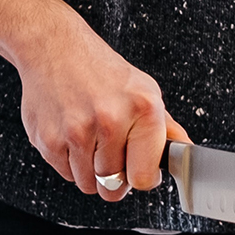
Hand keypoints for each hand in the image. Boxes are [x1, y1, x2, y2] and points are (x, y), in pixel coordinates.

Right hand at [18, 40, 182, 201]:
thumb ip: (165, 127)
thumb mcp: (142, 90)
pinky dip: (68, 162)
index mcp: (143, 109)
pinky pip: (64, 174)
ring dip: (89, 171)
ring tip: (89, 140)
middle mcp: (111, 121)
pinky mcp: (49, 139)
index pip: (144, 178)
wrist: (53, 47)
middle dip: (113, 178)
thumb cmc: (98, 69)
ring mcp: (77, 132)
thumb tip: (185, 151)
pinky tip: (71, 135)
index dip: (141, 178)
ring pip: (88, 184)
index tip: (137, 170)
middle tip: (110, 154)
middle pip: (113, 187)